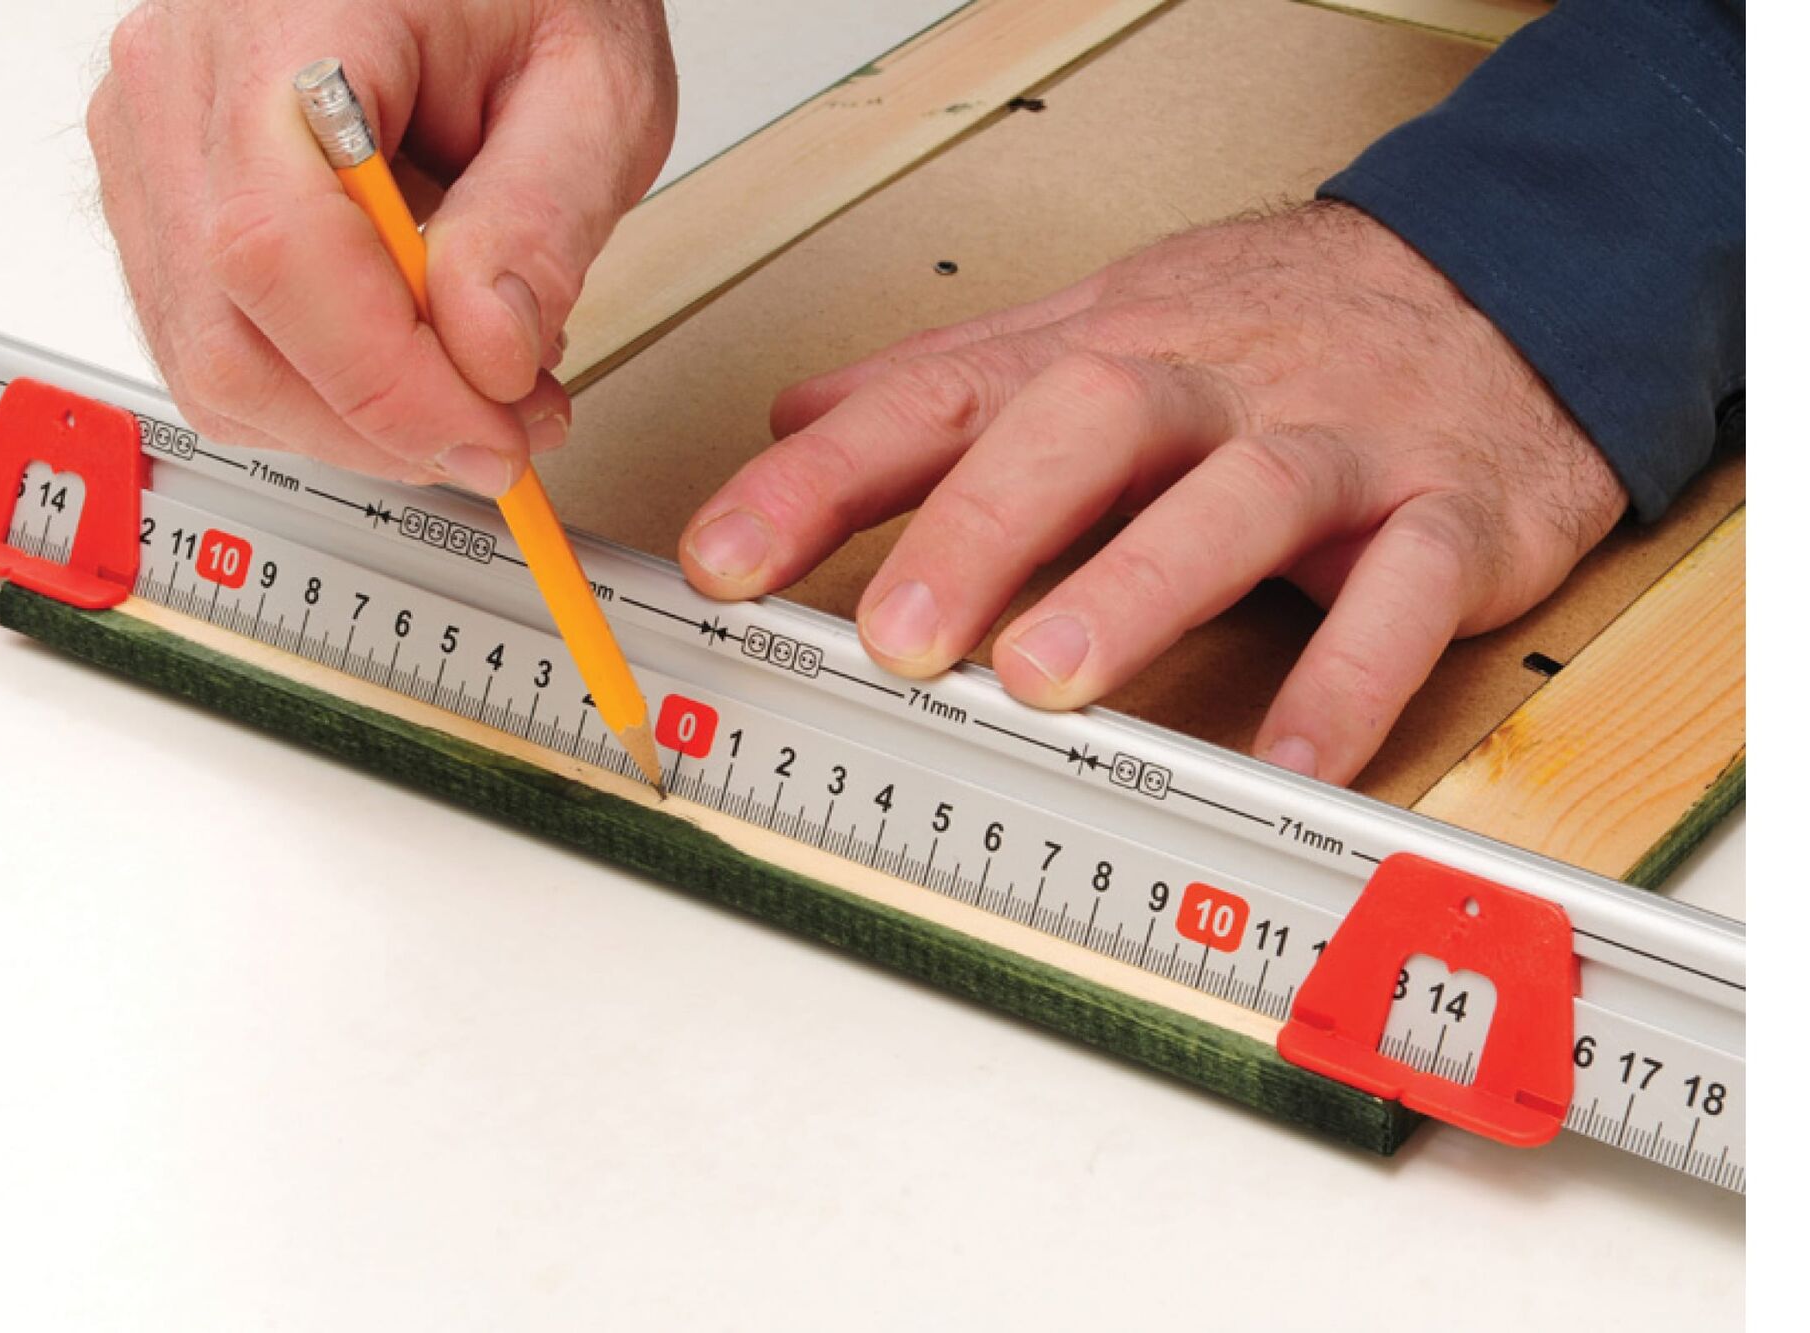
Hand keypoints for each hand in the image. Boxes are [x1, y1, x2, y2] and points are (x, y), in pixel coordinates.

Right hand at [88, 0, 674, 493]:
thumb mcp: (593, 86)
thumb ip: (542, 216)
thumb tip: (487, 351)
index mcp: (285, 22)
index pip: (279, 247)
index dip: (387, 382)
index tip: (491, 434)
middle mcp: (181, 79)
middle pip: (232, 334)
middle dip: (386, 425)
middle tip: (508, 431)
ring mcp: (154, 141)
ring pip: (216, 364)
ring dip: (357, 423)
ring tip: (476, 388)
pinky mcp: (162, 195)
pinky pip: (218, 345)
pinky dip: (321, 390)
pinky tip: (409, 356)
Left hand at [679, 204, 1626, 784]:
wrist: (1503, 283)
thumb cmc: (1277, 325)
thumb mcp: (1100, 327)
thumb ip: (950, 380)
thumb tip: (797, 418)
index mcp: (1105, 354)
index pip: (940, 401)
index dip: (824, 481)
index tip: (724, 561)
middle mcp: (1207, 391)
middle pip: (1085, 424)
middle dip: (981, 526)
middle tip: (897, 634)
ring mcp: (1330, 447)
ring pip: (1236, 499)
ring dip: (1139, 586)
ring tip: (1051, 678)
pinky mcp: (1446, 514)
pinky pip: (1403, 591)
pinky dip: (1350, 674)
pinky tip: (1290, 760)